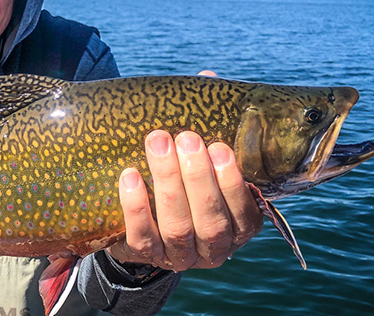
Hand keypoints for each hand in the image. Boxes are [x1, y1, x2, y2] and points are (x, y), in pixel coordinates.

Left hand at [107, 130, 262, 270]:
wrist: (146, 228)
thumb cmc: (187, 190)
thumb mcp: (209, 180)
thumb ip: (214, 161)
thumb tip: (211, 116)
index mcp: (236, 231)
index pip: (243, 215)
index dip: (231, 183)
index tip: (219, 148)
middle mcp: (211, 250)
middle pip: (210, 222)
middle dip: (198, 177)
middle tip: (186, 138)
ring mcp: (178, 257)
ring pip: (177, 228)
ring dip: (168, 182)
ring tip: (159, 144)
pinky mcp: (145, 256)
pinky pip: (141, 236)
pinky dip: (137, 207)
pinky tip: (131, 176)